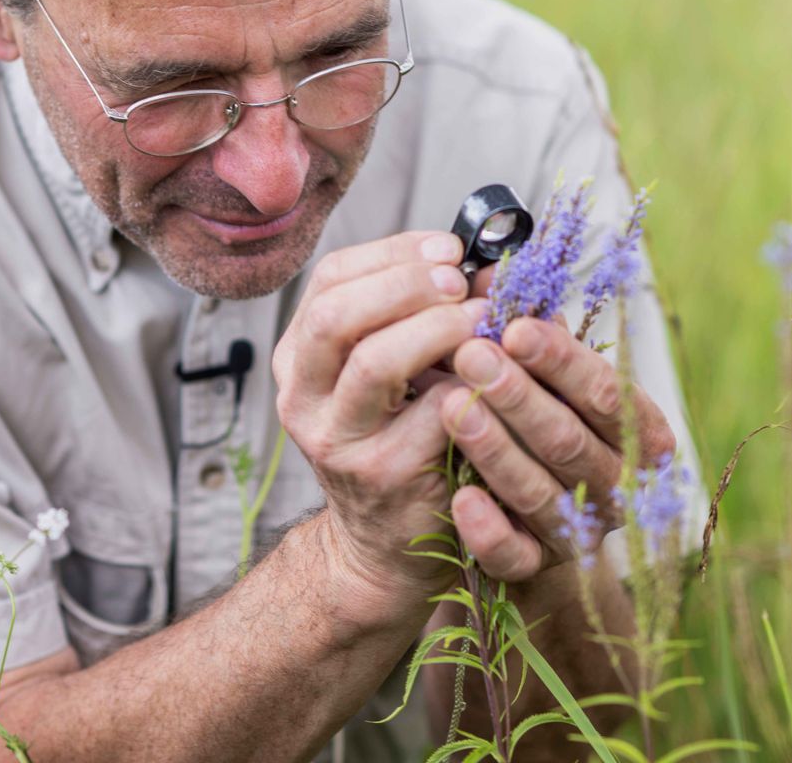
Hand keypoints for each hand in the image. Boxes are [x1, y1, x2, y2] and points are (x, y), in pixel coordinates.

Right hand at [271, 230, 489, 616]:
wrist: (384, 544)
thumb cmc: (398, 439)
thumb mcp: (388, 372)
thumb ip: (414, 316)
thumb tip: (484, 264)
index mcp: (299, 357)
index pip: (331, 280)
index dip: (393, 253)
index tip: (449, 248)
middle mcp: (302, 396)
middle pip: (337, 315)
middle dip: (408, 284)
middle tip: (462, 281)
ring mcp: (337, 439)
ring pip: (374, 361)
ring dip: (439, 328)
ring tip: (483, 320)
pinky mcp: (383, 474)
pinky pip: (431, 412)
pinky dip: (468, 383)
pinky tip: (492, 376)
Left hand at [439, 317, 677, 581]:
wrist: (532, 522)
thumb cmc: (547, 424)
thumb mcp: (550, 381)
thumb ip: (532, 334)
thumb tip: (493, 275)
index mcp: (639, 434)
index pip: (608, 394)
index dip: (562, 360)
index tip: (515, 327)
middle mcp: (620, 487)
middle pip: (570, 441)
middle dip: (518, 396)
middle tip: (471, 354)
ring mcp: (580, 533)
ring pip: (539, 492)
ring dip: (495, 449)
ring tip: (453, 406)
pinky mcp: (538, 569)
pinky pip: (515, 556)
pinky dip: (489, 530)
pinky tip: (460, 497)